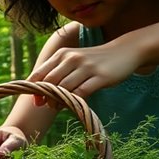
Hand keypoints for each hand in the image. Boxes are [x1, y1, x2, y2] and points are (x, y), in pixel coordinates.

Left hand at [27, 43, 142, 104]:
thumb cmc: (94, 60)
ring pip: (64, 88)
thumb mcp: (73, 61)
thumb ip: (58, 73)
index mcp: (61, 54)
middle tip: (48, 106)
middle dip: (46, 97)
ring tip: (59, 107)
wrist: (125, 50)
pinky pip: (81, 92)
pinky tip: (74, 106)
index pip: (39, 74)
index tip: (36, 101)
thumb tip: (40, 95)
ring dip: (58, 102)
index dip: (33, 89)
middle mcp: (72, 58)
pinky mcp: (100, 76)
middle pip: (49, 82)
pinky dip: (74, 102)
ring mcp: (86, 66)